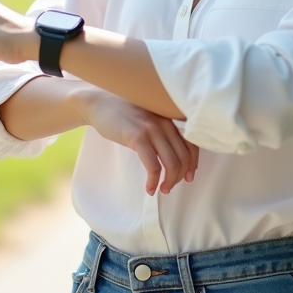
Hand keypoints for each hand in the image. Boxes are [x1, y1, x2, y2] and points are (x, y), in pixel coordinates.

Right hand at [74, 86, 198, 195]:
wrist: (99, 102)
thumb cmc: (123, 112)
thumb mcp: (149, 118)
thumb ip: (162, 130)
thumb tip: (174, 156)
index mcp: (170, 118)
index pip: (192, 143)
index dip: (193, 164)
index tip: (188, 176)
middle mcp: (166, 122)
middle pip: (184, 157)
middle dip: (180, 176)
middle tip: (170, 186)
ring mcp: (152, 129)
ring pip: (172, 163)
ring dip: (169, 182)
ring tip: (162, 189)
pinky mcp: (137, 137)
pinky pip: (153, 165)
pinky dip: (153, 180)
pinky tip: (149, 187)